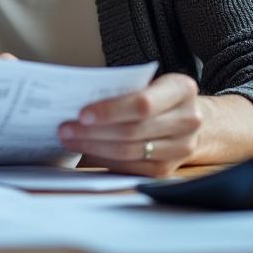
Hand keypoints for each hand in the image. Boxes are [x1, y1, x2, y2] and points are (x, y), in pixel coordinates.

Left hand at [57, 73, 202, 177]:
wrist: (188, 119)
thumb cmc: (158, 96)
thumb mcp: (150, 83)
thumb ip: (123, 89)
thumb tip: (78, 103)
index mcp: (182, 90)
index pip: (142, 104)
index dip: (110, 110)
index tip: (81, 114)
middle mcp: (187, 120)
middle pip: (133, 130)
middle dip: (93, 131)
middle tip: (64, 128)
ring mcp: (181, 148)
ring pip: (129, 151)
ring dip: (93, 146)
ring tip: (69, 139)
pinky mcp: (168, 169)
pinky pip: (130, 167)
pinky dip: (104, 159)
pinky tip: (87, 151)